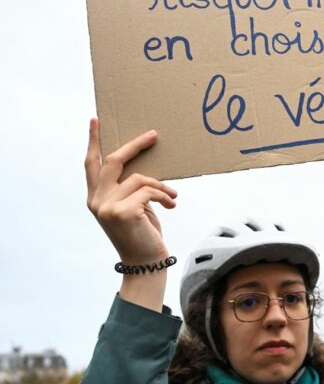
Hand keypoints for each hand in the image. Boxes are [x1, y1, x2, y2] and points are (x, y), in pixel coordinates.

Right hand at [85, 118, 176, 264]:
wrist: (145, 262)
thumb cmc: (142, 233)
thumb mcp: (133, 207)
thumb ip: (129, 189)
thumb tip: (145, 169)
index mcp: (95, 197)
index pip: (91, 164)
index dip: (93, 141)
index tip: (95, 120)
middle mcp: (96, 200)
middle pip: (113, 161)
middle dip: (135, 145)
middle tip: (153, 135)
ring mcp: (107, 206)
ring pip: (140, 178)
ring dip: (161, 185)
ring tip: (172, 196)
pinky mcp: (123, 211)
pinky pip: (149, 191)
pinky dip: (164, 195)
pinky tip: (172, 204)